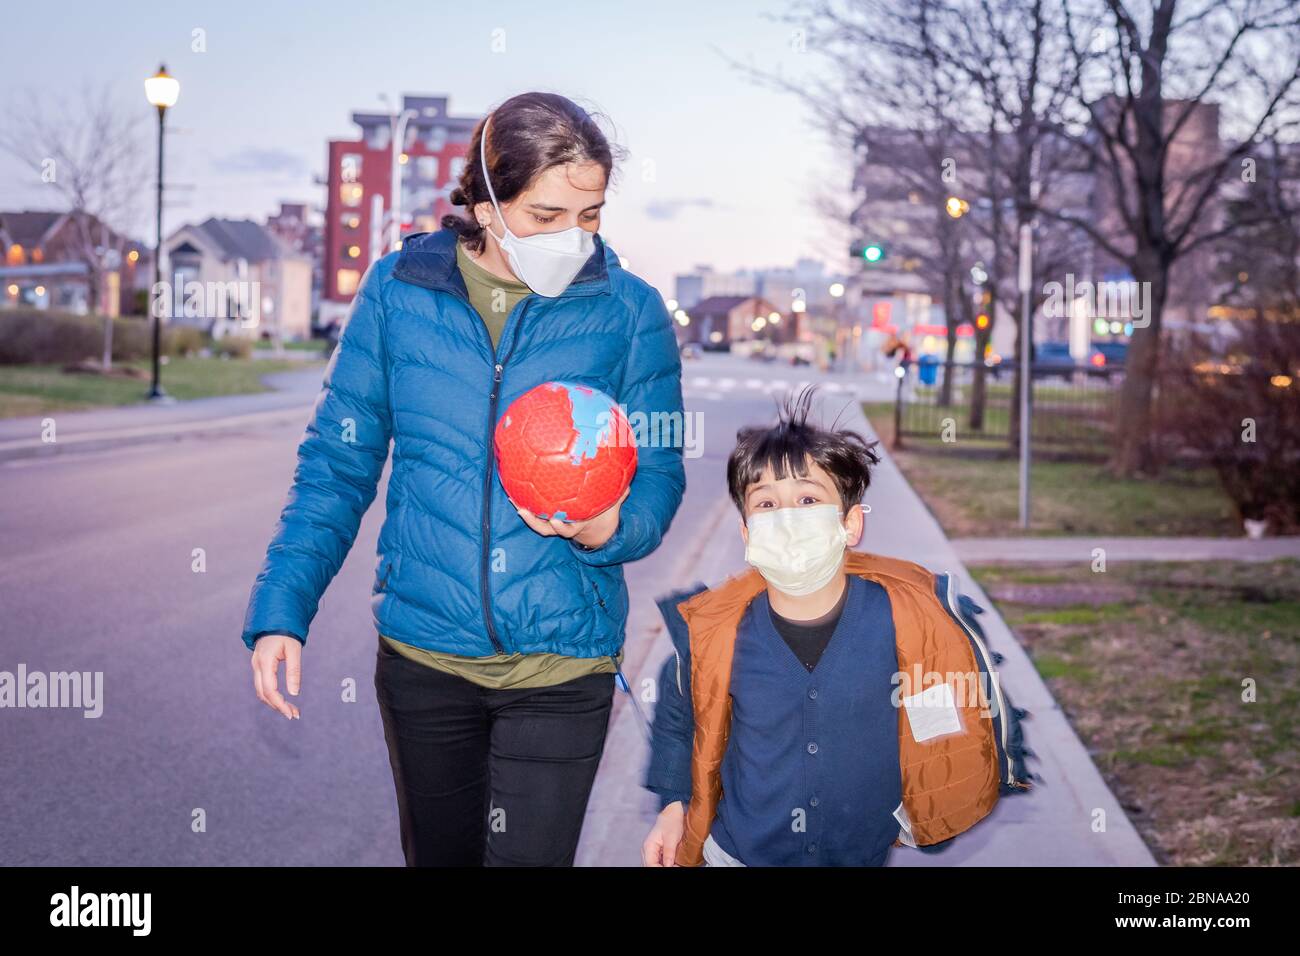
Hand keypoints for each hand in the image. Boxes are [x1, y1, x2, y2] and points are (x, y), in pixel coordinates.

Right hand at [250, 634, 301, 719]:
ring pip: (261, 691)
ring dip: (274, 702)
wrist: (274, 620)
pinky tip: (283, 699)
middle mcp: (257, 666)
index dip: (279, 704)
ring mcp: (256, 666)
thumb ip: (294, 671)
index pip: (270, 689)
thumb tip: (294, 693)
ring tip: (291, 709)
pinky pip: (262, 685)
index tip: (291, 713)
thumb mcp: (294, 650)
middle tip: (294, 714)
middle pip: (263, 693)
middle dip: (278, 706)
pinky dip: (271, 695)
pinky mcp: (259, 666)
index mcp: (265, 662)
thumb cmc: (286, 633)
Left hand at [515, 485, 629, 548]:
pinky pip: (537, 513)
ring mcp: (556, 523)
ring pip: (538, 523)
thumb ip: (619, 496)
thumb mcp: (612, 506)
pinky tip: (518, 490)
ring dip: (526, 514)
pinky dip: (527, 504)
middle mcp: (564, 526)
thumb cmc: (603, 513)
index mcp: (578, 525)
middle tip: (524, 512)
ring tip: (514, 501)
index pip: (569, 530)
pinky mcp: (550, 518)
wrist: (596, 528)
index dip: (561, 527)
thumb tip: (627, 484)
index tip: (556, 521)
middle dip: (535, 522)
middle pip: (547, 528)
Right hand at [641, 801, 685, 866]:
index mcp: (648, 846)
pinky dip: (665, 864)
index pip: (651, 865)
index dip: (661, 869)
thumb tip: (668, 866)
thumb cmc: (672, 822)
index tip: (674, 867)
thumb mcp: (672, 837)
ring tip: (676, 864)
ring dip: (664, 866)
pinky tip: (674, 863)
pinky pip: (658, 862)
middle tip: (677, 866)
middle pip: (651, 866)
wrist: (672, 812)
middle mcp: (647, 850)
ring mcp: (651, 851)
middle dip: (663, 868)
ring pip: (654, 864)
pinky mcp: (656, 851)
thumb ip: (669, 852)